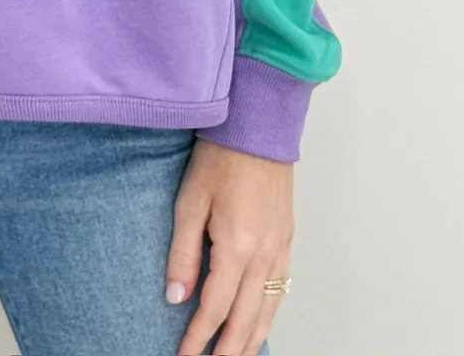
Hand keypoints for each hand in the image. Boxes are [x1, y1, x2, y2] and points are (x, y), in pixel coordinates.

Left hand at [166, 137, 293, 355]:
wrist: (258, 129)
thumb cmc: (220, 159)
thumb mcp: (189, 202)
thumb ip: (183, 253)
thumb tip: (175, 296)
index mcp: (237, 247)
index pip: (215, 308)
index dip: (199, 337)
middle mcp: (264, 256)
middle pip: (246, 319)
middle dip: (229, 350)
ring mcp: (280, 249)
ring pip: (269, 310)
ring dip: (252, 340)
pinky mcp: (287, 240)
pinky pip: (282, 290)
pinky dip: (270, 315)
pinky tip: (260, 324)